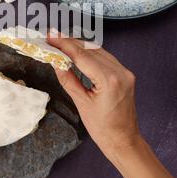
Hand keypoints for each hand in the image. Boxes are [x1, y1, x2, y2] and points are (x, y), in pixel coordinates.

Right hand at [48, 35, 139, 158]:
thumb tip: (56, 62)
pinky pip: (106, 58)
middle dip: (70, 42)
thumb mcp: (81, 104)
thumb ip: (68, 80)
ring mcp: (125, 72)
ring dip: (80, 46)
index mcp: (109, 80)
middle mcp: (120, 71)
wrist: (124, 141)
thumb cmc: (103, 128)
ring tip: (62, 42)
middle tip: (52, 37)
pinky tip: (78, 52)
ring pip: (99, 51)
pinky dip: (90, 53)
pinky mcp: (125, 74)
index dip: (64, 44)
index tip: (51, 36)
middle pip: (91, 49)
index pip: (82, 55)